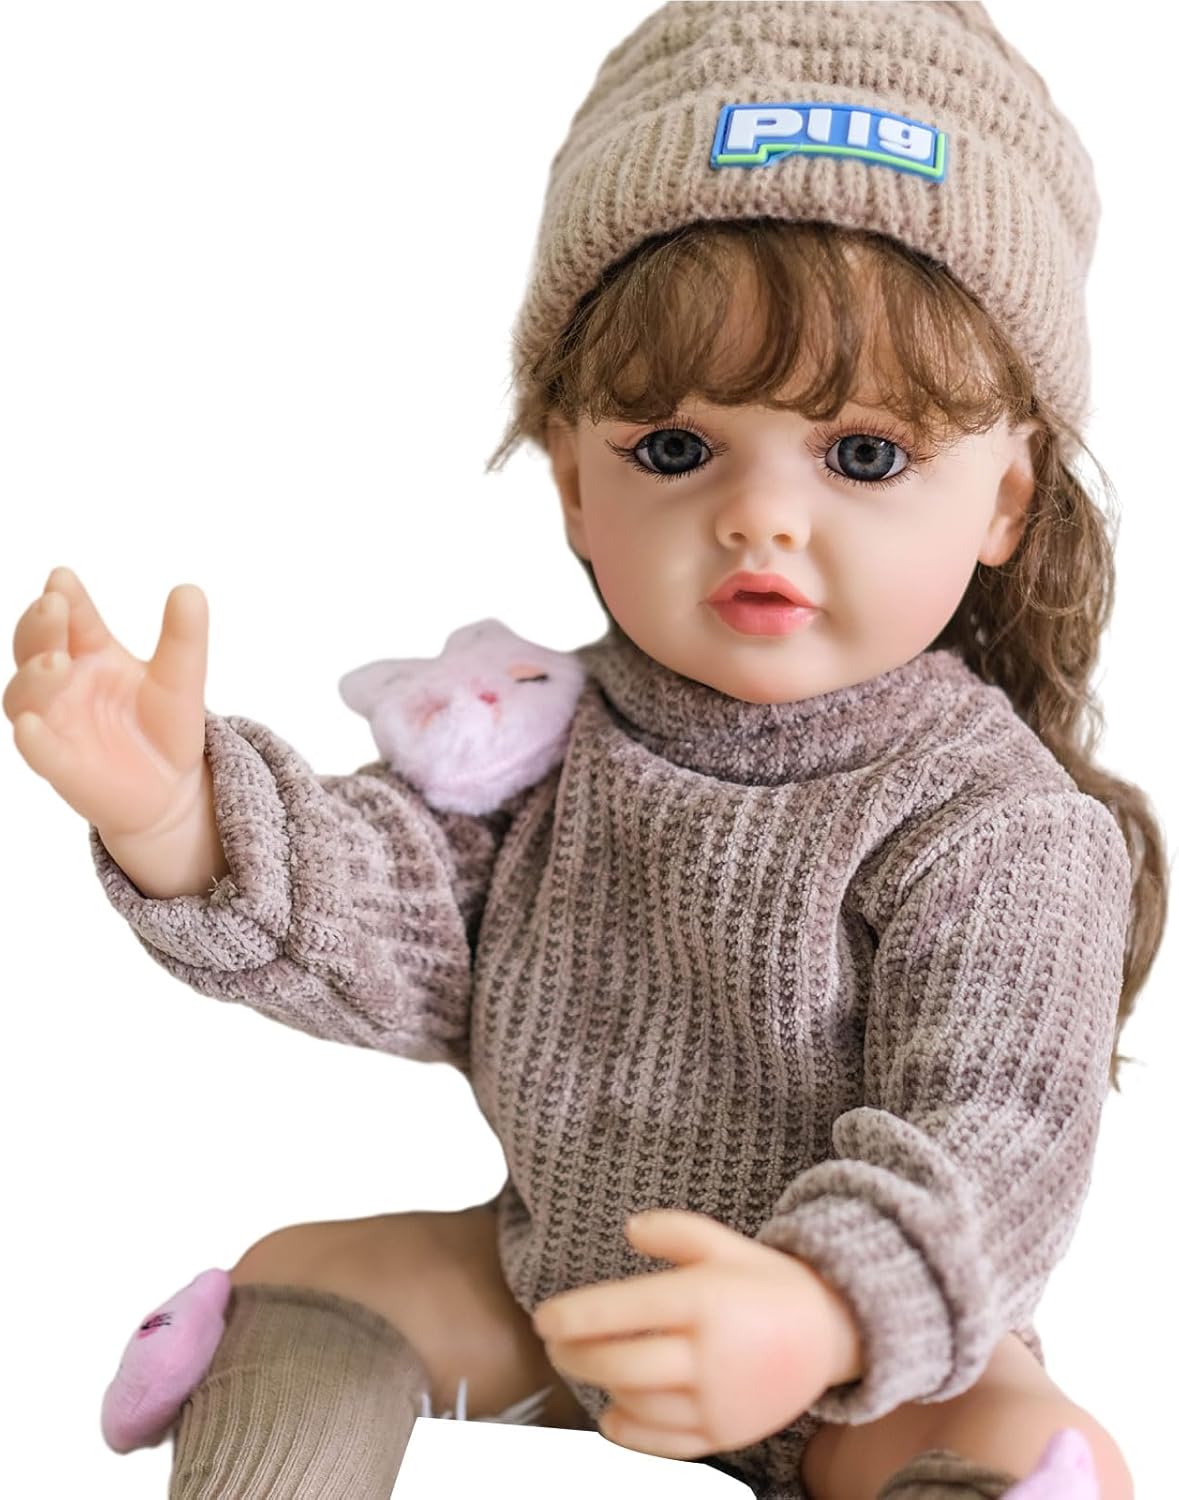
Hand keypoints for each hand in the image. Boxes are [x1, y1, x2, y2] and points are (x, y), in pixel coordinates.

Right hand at [4, 566, 209, 839]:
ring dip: (34, 678)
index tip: (62, 578)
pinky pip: (40, 752)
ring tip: (55, 662)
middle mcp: (64, 682)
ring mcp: (57, 723)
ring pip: (26, 697)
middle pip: (36, 648)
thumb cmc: (163, 724)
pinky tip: (30, 728)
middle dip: (40, 627)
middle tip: (51, 605)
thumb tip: (190, 590)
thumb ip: (184, 637)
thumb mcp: (182, 676)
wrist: (170, 786)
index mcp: (91, 652)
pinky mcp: (62, 766)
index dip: (66, 598)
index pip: (72, 618)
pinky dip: (33, 740)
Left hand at [532, 1209, 862, 1460]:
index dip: (573, 1316)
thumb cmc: (768, 1284)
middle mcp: (709, 1354)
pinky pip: (661, 1442)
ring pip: (635, 1402)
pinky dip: (627, 1430)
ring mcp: (717, 1401)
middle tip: (555, 1346)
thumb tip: (628, 1229)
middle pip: (618, 1364)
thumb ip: (673, 1231)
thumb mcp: (724, 1243)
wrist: (831, 1335)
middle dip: (574, 1355)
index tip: (543, 1318)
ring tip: (589, 1366)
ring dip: (601, 1386)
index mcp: (704, 1299)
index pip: (622, 1311)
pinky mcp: (724, 1434)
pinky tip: (612, 1412)